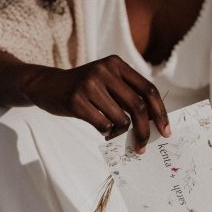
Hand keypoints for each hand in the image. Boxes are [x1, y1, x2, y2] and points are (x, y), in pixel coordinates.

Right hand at [24, 55, 170, 152]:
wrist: (46, 85)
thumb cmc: (83, 88)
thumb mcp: (106, 81)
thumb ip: (127, 94)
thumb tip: (154, 122)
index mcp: (117, 64)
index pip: (148, 90)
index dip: (160, 113)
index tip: (165, 131)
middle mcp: (105, 70)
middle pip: (138, 107)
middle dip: (144, 131)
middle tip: (143, 147)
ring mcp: (89, 84)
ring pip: (121, 119)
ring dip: (120, 133)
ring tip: (112, 132)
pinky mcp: (76, 100)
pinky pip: (103, 125)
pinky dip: (106, 132)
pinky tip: (102, 130)